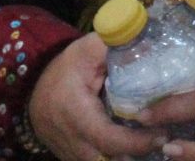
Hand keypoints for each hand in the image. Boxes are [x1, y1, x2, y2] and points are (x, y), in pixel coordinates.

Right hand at [28, 32, 165, 160]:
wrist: (34, 88)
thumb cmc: (65, 68)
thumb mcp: (86, 50)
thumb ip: (113, 46)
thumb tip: (146, 45)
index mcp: (75, 113)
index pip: (109, 139)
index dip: (137, 141)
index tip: (161, 132)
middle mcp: (72, 139)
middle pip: (109, 159)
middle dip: (137, 151)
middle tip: (159, 136)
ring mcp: (70, 153)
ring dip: (125, 155)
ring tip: (145, 139)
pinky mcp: (71, 158)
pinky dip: (114, 156)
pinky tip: (128, 143)